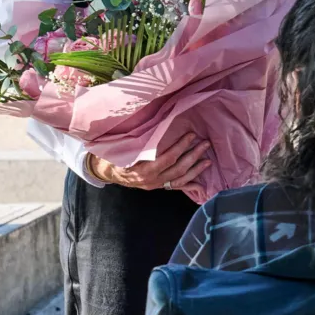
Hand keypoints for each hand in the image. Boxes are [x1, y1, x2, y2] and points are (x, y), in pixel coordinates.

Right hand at [86, 132, 211, 197]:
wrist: (106, 172)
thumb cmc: (115, 156)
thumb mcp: (124, 149)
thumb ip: (140, 143)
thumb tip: (157, 127)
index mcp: (144, 169)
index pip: (168, 158)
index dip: (181, 146)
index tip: (191, 135)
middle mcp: (152, 180)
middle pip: (178, 168)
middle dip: (194, 156)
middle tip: (205, 144)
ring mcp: (156, 185)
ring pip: (180, 179)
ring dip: (195, 170)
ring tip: (208, 161)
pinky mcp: (158, 187)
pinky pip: (176, 188)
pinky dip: (189, 186)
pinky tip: (201, 185)